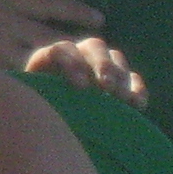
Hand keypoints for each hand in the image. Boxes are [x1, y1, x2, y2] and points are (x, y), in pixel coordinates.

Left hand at [21, 36, 145, 106]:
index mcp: (49, 58)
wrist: (53, 127)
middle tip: (106, 88)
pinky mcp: (121, 82)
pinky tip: (137, 105)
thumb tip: (47, 102)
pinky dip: (138, 89)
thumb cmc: (38, 115)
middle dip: (102, 64)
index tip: (80, 87)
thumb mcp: (35, 105)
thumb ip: (41, 100)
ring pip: (116, 57)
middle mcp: (78, 55)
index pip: (61, 50)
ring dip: (121, 77)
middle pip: (94, 46)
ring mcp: (101, 66)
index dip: (71, 64)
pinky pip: (134, 78)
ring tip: (121, 99)